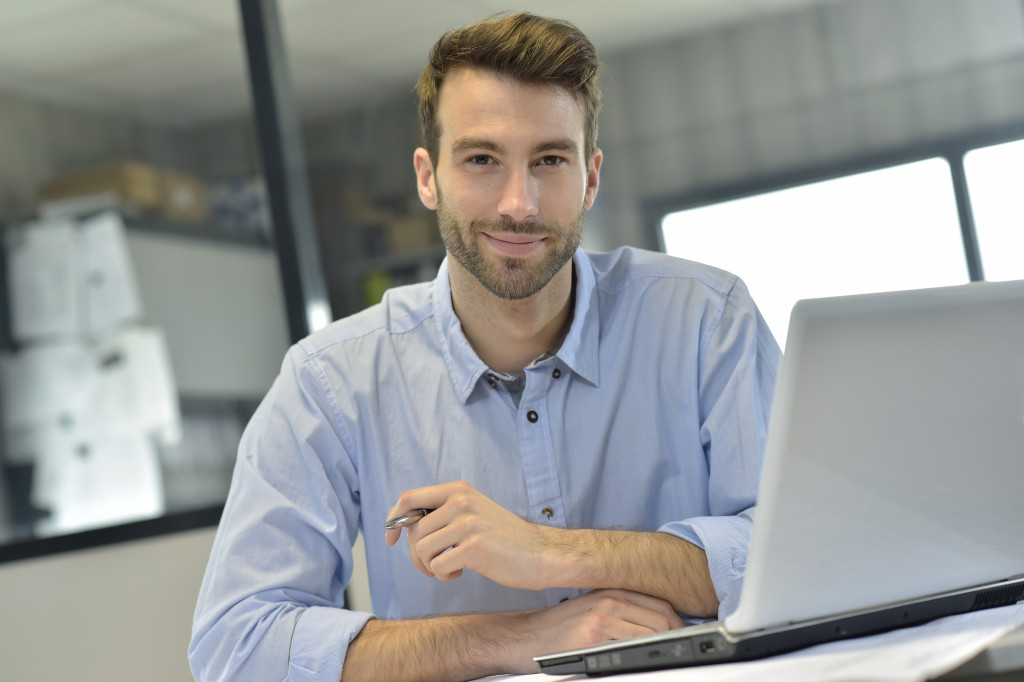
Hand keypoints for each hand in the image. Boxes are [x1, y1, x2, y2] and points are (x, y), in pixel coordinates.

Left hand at [385, 480, 557, 588]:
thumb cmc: (504, 539)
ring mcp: (468, 523)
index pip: (409, 498)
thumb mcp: (473, 512)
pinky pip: (438, 567)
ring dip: (431, 567)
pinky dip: (444, 576)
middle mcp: (461, 501)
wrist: (540, 554)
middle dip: (417, 555)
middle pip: (414, 531)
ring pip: (423, 550)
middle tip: (433, 565)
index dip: (394, 520)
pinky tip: (461, 572)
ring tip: (452, 568)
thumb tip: (404, 526)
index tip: (391, 539)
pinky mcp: (474, 547)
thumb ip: (443, 512)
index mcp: (459, 490)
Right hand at [502, 589, 685, 672]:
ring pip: (650, 634)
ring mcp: (601, 618)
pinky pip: (629, 649)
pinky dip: (640, 658)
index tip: (682, 638)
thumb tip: (654, 625)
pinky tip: (638, 664)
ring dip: (661, 650)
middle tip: (677, 653)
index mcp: (610, 592)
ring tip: (662, 661)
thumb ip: (620, 612)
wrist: (522, 638)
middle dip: (675, 639)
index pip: (659, 605)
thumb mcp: (591, 609)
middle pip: (661, 619)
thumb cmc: (556, 629)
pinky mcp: (592, 638)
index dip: (678, 624)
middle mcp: (608, 601)